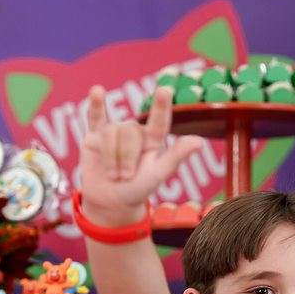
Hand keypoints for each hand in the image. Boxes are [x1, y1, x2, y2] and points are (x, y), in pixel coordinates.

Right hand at [80, 84, 201, 224]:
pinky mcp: (95, 135)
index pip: (159, 121)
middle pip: (129, 133)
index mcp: (153, 139)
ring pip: (111, 133)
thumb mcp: (157, 175)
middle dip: (126, 158)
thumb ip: (175, 157)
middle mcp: (135, 131)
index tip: (165, 90)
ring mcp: (115, 131)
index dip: (161, 106)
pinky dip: (95, 105)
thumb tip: (199, 142)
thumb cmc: (138, 189)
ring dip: (111, 159)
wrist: (111, 202)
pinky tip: (97, 91)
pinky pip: (95, 116)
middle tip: (126, 177)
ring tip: (113, 175)